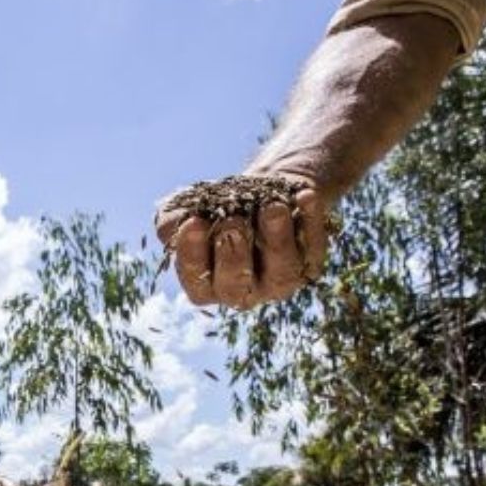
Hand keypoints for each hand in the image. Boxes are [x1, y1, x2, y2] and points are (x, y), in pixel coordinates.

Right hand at [154, 177, 330, 309]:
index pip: (197, 283)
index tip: (194, 223)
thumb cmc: (216, 207)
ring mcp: (278, 282)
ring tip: (272, 207)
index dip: (193, 256)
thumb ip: (172, 221)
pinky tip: (304, 195)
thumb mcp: (187, 209)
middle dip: (233, 253)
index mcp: (207, 285)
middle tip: (232, 221)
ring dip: (276, 240)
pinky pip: (313, 249)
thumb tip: (182, 223)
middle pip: (237, 287)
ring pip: (281, 274)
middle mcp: (243, 291)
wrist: (261, 195)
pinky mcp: (309, 265)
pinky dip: (310, 220)